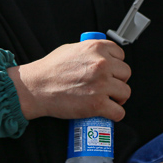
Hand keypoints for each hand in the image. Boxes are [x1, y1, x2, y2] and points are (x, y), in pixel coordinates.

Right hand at [8, 39, 130, 121]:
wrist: (36, 87)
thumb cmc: (51, 69)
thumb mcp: (73, 48)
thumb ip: (91, 51)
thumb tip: (102, 56)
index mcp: (97, 48)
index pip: (121, 55)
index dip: (116, 65)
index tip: (111, 72)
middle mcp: (102, 64)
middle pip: (126, 73)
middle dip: (118, 81)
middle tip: (108, 87)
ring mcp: (101, 84)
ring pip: (125, 92)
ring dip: (118, 98)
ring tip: (108, 99)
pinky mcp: (97, 104)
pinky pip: (119, 112)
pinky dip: (115, 114)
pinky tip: (108, 112)